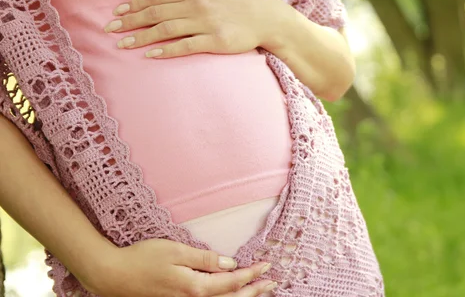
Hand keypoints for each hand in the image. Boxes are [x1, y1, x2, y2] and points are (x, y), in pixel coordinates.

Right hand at [82, 239, 275, 296]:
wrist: (112, 276)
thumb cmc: (142, 259)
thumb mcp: (175, 251)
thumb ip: (204, 259)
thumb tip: (230, 264)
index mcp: (194, 287)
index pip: (232, 282)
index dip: (252, 274)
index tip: (267, 266)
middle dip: (254, 291)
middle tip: (272, 283)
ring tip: (260, 292)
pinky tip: (231, 296)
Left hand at [104, 0, 281, 58]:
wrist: (265, 17)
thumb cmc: (237, 1)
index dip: (134, 5)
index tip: (117, 13)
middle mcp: (197, 3)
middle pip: (156, 13)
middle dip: (130, 22)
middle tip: (111, 30)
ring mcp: (206, 23)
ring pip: (165, 30)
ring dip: (141, 38)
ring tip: (124, 45)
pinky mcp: (215, 41)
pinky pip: (185, 46)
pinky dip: (165, 50)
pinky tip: (150, 55)